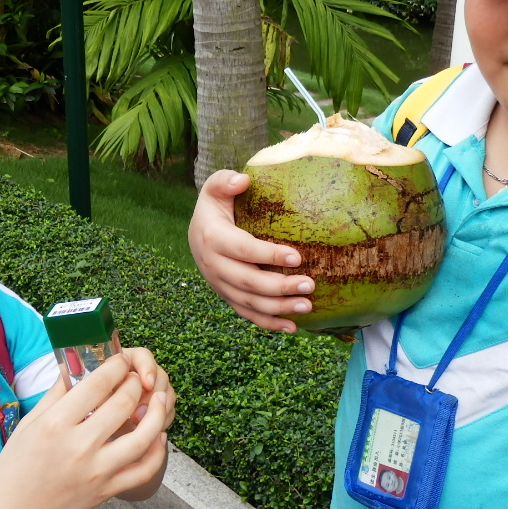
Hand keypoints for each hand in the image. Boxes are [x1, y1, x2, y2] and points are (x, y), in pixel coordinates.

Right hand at [0, 352, 170, 508]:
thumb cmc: (16, 468)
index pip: (97, 384)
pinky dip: (158, 452)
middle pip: (123, 403)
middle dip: (135, 382)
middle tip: (136, 377)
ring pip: (143, 436)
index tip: (121, 360)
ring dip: (157, 412)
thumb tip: (74, 365)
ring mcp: (97, 471)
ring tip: (160, 398)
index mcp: (55, 425)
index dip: (116, 365)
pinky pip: (144, 470)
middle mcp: (79, 446)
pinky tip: (159, 436)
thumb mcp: (29, 424)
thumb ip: (56, 394)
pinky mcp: (107, 490)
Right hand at [188, 170, 315, 332]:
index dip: (269, 256)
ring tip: (307, 306)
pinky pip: (247, 314)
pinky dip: (269, 323)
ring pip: (250, 303)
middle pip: (249, 282)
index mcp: (213, 238)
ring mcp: (220, 285)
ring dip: (279, 308)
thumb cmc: (216, 206)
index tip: (297, 257)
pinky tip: (292, 328)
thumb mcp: (215, 188)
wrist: (197, 232)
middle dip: (280, 287)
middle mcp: (214, 265)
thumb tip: (243, 180)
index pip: (243, 250)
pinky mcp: (228, 296)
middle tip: (310, 285)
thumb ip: (225, 181)